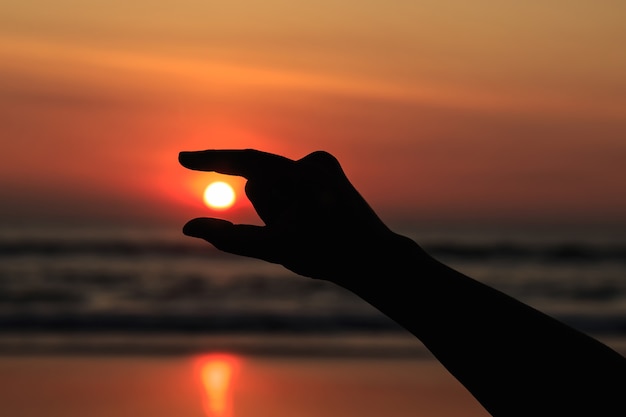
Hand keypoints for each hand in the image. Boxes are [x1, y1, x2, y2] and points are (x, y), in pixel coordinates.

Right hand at [179, 149, 416, 283]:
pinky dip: (293, 199)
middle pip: (260, 181)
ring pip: (275, 182)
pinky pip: (291, 180)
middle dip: (264, 207)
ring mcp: (323, 163)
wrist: (374, 257)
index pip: (246, 161)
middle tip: (292, 233)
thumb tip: (189, 228)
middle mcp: (313, 162)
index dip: (212, 160)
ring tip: (307, 227)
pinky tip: (317, 217)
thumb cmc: (326, 256)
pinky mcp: (329, 167)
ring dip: (279, 205)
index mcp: (301, 178)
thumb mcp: (274, 249)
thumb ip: (229, 238)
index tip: (182, 158)